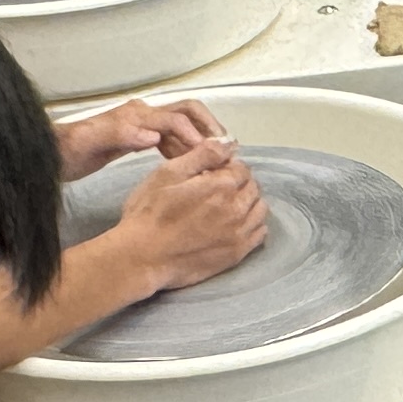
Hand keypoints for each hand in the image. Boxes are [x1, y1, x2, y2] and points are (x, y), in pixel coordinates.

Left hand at [56, 97, 227, 182]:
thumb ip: (122, 135)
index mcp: (135, 115)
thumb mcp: (91, 142)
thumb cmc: (67, 150)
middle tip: (227, 148)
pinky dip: (185, 147)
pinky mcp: (136, 138)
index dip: (196, 136)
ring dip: (200, 138)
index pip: (176, 120)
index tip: (213, 154)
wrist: (49, 155)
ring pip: (181, 125)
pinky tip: (191, 163)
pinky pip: (170, 138)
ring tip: (217, 157)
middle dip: (209, 126)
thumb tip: (154, 136)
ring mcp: (140, 126)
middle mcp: (141, 116)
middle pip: (187, 112)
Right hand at [97, 137, 265, 293]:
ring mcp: (239, 234)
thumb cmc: (150, 213)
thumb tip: (227, 143)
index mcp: (222, 186)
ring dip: (248, 203)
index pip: (242, 168)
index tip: (213, 173)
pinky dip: (253, 225)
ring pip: (260, 210)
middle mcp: (237, 209)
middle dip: (239, 184)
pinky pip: (259, 234)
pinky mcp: (236, 254)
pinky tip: (235, 224)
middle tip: (217, 189)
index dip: (228, 167)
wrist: (143, 258)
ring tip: (227, 206)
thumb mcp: (168, 173)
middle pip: (252, 188)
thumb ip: (202, 155)